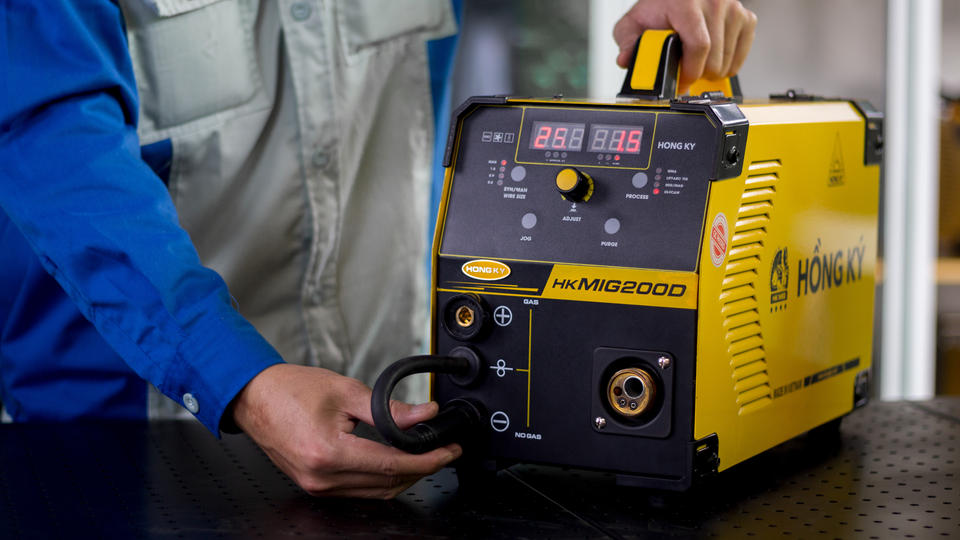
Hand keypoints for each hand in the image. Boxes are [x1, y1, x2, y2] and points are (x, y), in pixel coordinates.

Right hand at [230, 364, 461, 497]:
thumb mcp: (346, 391)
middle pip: (388, 483)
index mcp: (329, 452)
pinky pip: (359, 490)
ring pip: (376, 492)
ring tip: (424, 454)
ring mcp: (318, 486)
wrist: (254, 398)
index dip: (427, 460)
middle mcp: (322, 477)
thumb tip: (424, 416)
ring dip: (404, 476)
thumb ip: (389, 408)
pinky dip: (382, 479)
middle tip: (443, 450)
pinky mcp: (316, 486)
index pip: (392, 465)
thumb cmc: (290, 390)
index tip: (447, 450)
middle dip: (422, 468)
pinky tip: (395, 462)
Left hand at [613, 0, 756, 93]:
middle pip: (714, 59)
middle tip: (685, 72)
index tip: (680, 80)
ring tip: (696, 63)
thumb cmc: (661, 6)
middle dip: (697, 74)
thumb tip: (626, 59)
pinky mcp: (746, 17)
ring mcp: (733, 9)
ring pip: (727, 61)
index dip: (690, 72)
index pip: (699, 46)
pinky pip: (741, 55)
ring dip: (711, 71)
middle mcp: (715, 2)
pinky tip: (713, 57)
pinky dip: (727, 63)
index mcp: (687, 3)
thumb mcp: (635, 21)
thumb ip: (627, 41)